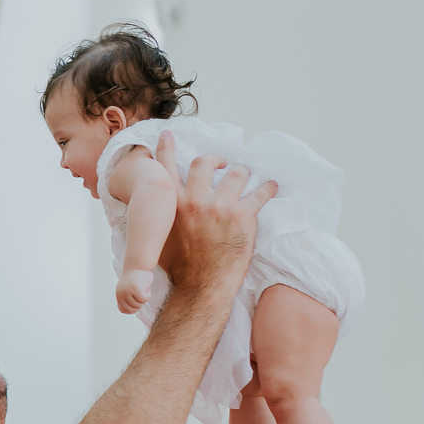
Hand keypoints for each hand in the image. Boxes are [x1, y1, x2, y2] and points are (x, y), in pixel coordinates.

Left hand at [117, 270, 152, 313]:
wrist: (138, 264)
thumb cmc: (136, 277)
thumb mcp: (128, 289)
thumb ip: (128, 299)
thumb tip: (130, 311)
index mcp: (118, 294)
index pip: (123, 310)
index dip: (132, 310)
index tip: (138, 305)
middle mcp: (121, 293)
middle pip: (132, 308)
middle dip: (139, 304)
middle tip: (142, 295)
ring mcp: (128, 291)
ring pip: (139, 304)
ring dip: (144, 298)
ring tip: (143, 289)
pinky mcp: (136, 289)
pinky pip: (144, 299)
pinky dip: (148, 295)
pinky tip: (147, 288)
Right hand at [155, 132, 276, 298]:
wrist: (200, 289)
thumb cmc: (179, 269)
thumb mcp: (156, 240)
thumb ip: (157, 220)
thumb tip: (151, 215)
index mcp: (171, 203)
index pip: (166, 166)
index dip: (166, 147)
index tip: (168, 135)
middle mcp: (195, 199)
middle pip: (205, 163)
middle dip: (214, 159)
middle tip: (221, 162)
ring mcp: (220, 206)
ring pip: (235, 174)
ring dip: (241, 172)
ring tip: (245, 175)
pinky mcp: (243, 216)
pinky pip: (260, 194)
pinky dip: (268, 189)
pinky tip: (272, 186)